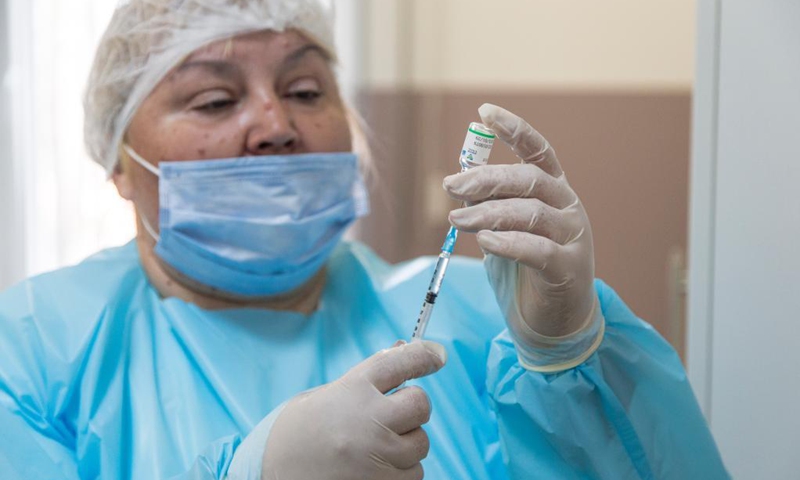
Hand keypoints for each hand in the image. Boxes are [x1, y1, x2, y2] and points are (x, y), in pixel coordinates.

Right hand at [261, 340, 446, 479]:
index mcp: (353, 389)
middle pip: (420, 404)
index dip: (423, 356)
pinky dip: (400, 471)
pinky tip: (373, 467)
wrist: (273, 471)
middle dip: (413, 407)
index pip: (401, 362)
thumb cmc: (302, 430)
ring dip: (405, 445)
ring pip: (420, 444)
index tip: (436, 355)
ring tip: (372, 446)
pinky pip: (414, 474)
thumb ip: (369, 379)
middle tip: (394, 413)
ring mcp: (377, 455)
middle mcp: (369, 419)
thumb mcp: (328, 395)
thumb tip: (407, 349)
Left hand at [444, 104, 601, 370]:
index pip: (538, 151)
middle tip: (450, 186)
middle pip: (529, 180)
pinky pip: (539, 250)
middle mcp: (567, 207)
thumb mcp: (502, 231)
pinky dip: (509, 243)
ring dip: (489, 213)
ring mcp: (573, 237)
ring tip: (455, 220)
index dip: (514, 129)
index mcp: (553, 192)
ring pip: (531, 213)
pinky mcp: (570, 269)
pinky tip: (484, 242)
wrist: (553, 323)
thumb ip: (488, 205)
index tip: (484, 112)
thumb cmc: (525, 272)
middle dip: (487, 179)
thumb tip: (459, 179)